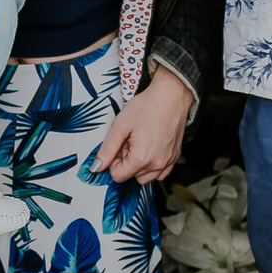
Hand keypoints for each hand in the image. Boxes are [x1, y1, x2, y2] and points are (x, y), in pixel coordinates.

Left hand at [93, 65, 194, 185]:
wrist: (171, 96)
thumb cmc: (147, 107)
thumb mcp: (120, 125)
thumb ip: (107, 149)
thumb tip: (96, 167)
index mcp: (141, 158)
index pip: (118, 176)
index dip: (113, 161)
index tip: (118, 144)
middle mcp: (157, 165)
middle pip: (131, 176)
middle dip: (126, 161)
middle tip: (129, 140)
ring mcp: (168, 163)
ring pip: (146, 177)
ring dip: (139, 165)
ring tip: (140, 142)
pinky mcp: (175, 158)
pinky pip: (160, 173)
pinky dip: (152, 165)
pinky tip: (150, 147)